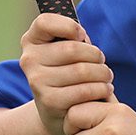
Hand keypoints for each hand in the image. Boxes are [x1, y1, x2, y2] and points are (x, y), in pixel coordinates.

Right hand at [17, 12, 111, 134]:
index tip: (81, 36)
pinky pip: (84, 90)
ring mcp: (36, 81)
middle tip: (102, 64)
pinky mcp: (49, 101)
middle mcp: (29, 59)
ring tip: (106, 77)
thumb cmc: (68, 73)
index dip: (69, 26)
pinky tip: (105, 89)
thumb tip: (81, 36)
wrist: (57, 112)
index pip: (45, 22)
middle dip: (96, 55)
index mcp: (31, 41)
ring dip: (102, 74)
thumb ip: (72, 38)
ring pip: (82, 70)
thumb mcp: (66, 52)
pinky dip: (101, 89)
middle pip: (73, 48)